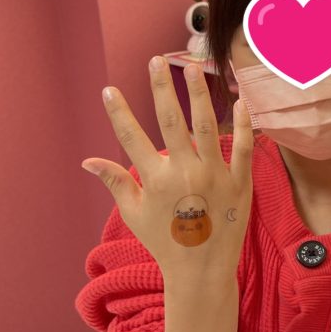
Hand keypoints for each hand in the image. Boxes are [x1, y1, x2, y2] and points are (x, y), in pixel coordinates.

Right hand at [82, 57, 253, 281]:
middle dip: (161, 88)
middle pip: (170, 121)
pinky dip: (242, 125)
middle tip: (157, 60)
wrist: (202, 271)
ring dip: (199, 94)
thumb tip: (88, 161)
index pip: (131, 137)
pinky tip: (238, 101)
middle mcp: (184, 172)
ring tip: (193, 68)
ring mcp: (214, 176)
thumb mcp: (134, 215)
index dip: (119, 112)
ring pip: (206, 126)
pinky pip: (242, 148)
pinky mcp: (240, 183)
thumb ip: (115, 182)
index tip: (110, 89)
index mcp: (154, 180)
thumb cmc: (166, 242)